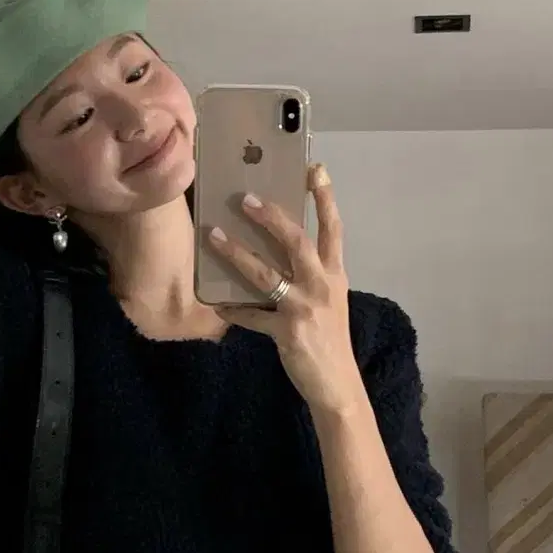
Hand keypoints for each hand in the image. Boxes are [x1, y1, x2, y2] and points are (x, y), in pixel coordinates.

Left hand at [206, 163, 364, 415]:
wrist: (338, 384)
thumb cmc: (330, 339)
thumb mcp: (330, 301)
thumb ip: (310, 277)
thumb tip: (276, 254)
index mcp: (334, 275)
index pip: (333, 228)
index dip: (324, 197)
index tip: (314, 168)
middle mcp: (322, 285)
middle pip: (296, 241)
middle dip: (271, 216)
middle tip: (245, 197)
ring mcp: (304, 307)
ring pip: (266, 273)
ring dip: (237, 252)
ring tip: (214, 236)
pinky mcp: (286, 331)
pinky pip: (252, 316)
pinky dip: (233, 310)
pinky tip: (216, 304)